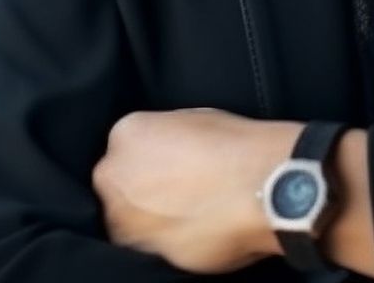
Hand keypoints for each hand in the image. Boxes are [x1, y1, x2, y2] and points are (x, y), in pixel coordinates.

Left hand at [91, 106, 301, 272]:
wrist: (260, 189)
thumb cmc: (237, 148)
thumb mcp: (195, 120)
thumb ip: (166, 138)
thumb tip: (167, 153)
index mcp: (126, 133)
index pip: (127, 147)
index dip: (152, 158)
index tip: (174, 165)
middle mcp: (113, 176)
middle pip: (120, 184)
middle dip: (143, 189)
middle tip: (182, 190)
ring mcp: (123, 219)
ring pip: (129, 220)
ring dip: (150, 219)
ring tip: (191, 213)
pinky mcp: (141, 253)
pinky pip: (149, 246)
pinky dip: (167, 241)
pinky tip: (195, 230)